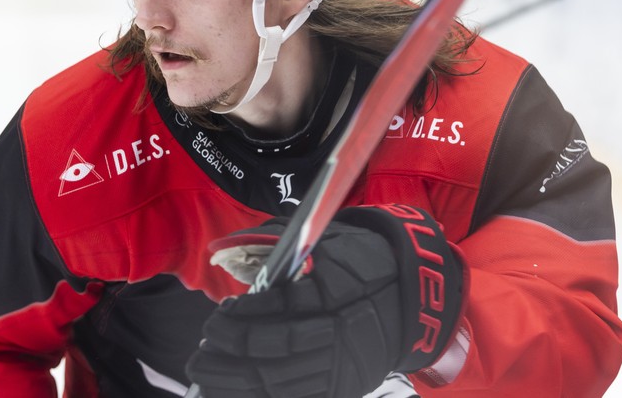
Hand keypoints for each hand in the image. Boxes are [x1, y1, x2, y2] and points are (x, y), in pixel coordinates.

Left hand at [186, 204, 464, 397]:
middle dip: (233, 351)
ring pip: (283, 384)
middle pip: (278, 352)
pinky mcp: (346, 387)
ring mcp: (347, 367)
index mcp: (340, 292)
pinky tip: (236, 390)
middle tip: (204, 345)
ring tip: (206, 371)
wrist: (417, 293)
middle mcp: (345, 334)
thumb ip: (278, 242)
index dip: (247, 316)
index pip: (283, 311)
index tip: (221, 312)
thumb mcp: (330, 240)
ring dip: (238, 381)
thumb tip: (226, 248)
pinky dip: (263, 396)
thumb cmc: (365, 260)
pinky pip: (300, 397)